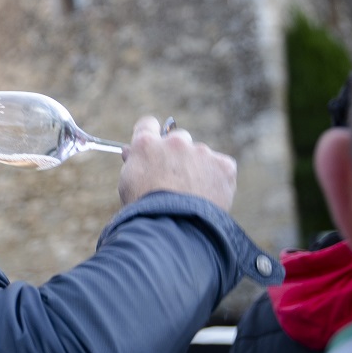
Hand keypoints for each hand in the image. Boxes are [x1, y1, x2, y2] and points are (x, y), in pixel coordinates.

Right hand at [118, 116, 236, 209]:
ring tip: (192, 195)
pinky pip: (222, 167)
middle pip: (178, 138)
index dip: (151, 134)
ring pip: (201, 155)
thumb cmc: (145, 209)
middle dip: (177, 154)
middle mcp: (175, 142)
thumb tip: (130, 151)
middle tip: (176, 178)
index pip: (148, 124)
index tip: (154, 146)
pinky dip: (217, 179)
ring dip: (198, 168)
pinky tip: (208, 196)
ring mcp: (201, 152)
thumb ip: (133, 162)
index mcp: (147, 143)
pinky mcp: (223, 165)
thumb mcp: (128, 183)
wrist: (173, 228)